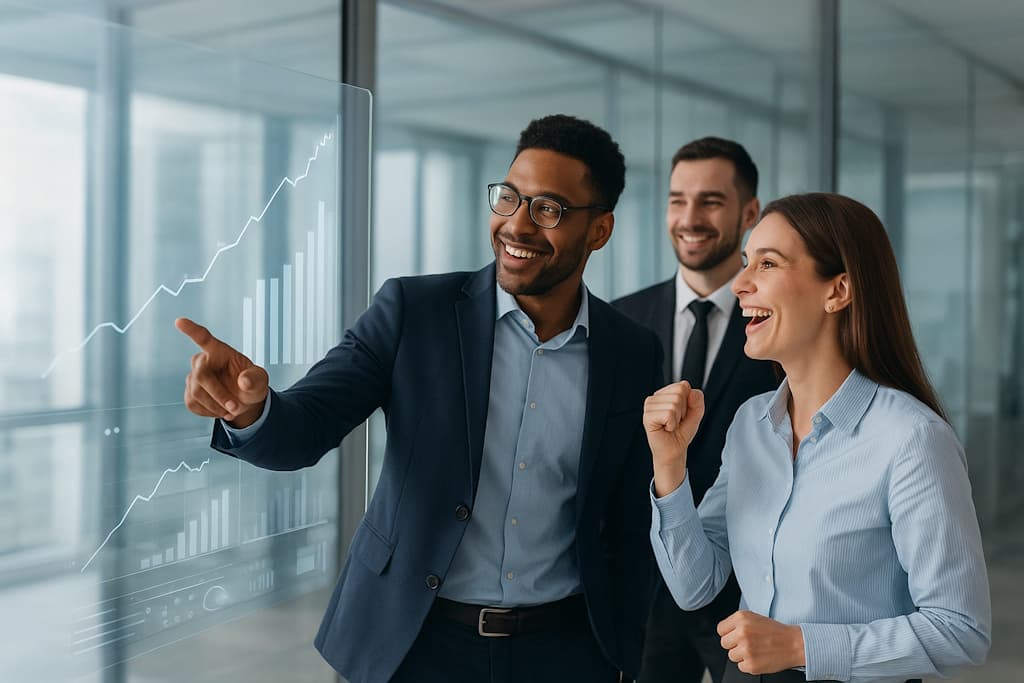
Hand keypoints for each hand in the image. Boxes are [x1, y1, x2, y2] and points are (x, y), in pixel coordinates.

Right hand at [176, 317, 268, 427]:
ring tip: (232, 409)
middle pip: (201, 376)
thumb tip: (244, 381)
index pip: (204, 338)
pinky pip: (193, 404)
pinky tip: (221, 409)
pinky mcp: (189, 393)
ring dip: (216, 406)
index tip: (179, 321)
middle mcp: (203, 361)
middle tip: (235, 408)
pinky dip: (210, 412)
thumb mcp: (260, 381)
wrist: (243, 401)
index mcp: (220, 351)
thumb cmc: (252, 384)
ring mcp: (194, 377)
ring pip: (196, 393)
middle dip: (218, 395)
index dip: (192, 330)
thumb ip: (255, 379)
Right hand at [643, 381, 703, 495]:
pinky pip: (668, 414)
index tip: (681, 414)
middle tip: (675, 421)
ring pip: (674, 403)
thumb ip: (697, 400)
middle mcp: (655, 397)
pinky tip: (665, 428)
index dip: (688, 402)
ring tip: (670, 426)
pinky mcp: (647, 417)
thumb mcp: (695, 414)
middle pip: (679, 393)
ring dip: (677, 419)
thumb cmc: (681, 433)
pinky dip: (672, 424)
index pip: (683, 385)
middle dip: (683, 410)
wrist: (674, 451)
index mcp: (664, 393)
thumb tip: (690, 391)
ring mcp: (649, 406)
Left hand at [718, 610, 804, 674]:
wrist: (794, 644)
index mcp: (741, 618)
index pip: (720, 629)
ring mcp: (746, 649)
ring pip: (731, 656)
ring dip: (741, 655)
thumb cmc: (775, 631)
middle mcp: (742, 633)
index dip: (728, 633)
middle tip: (747, 643)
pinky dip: (748, 664)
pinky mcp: (751, 664)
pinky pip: (740, 666)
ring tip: (755, 650)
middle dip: (734, 644)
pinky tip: (758, 657)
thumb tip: (725, 632)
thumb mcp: (754, 618)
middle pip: (724, 643)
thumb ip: (737, 623)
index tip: (735, 635)